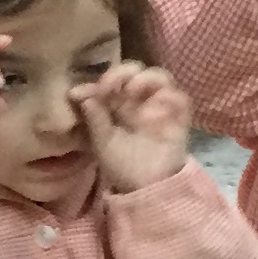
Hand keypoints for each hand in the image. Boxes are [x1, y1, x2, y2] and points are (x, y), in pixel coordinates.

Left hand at [72, 59, 192, 192]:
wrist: (147, 187)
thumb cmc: (122, 165)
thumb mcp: (101, 144)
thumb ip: (93, 119)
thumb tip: (77, 93)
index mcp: (117, 103)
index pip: (111, 80)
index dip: (101, 80)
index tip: (88, 91)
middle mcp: (139, 99)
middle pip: (135, 70)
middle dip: (123, 72)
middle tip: (112, 85)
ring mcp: (159, 106)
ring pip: (159, 77)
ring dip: (146, 78)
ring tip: (133, 91)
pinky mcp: (179, 116)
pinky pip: (180, 98)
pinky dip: (170, 97)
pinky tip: (155, 109)